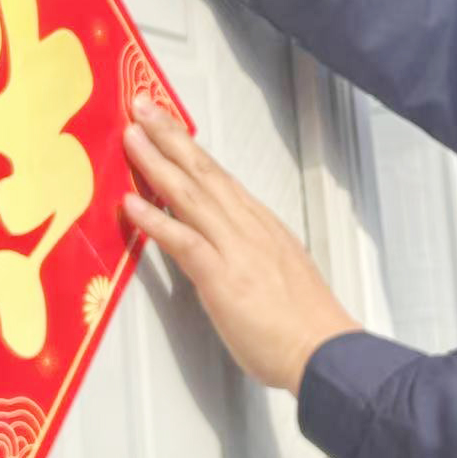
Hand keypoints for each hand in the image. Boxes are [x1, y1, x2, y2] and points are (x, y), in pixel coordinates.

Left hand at [120, 97, 360, 394]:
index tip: (168, 125)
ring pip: (190, 194)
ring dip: (156, 162)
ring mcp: (236, 248)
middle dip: (169, 136)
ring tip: (131, 137)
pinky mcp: (223, 277)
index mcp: (261, 225)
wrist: (324, 351)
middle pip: (203, 171)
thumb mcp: (279, 273)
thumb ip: (251, 254)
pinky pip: (184, 240)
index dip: (190, 148)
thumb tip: (230, 250)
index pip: (219, 176)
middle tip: (142, 106)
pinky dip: (156, 219)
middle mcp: (248, 227)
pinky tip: (132, 203)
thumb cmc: (306, 324)